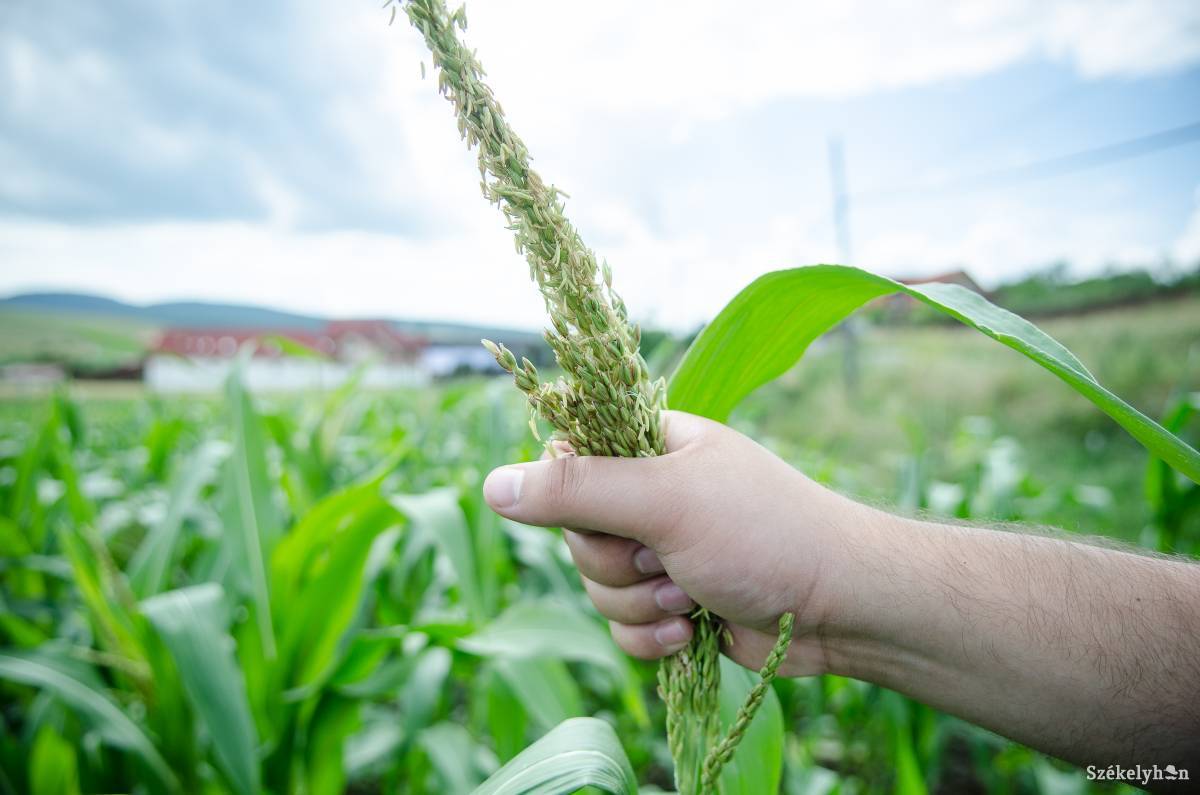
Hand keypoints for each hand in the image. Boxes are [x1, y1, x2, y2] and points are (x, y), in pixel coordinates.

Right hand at [482, 410, 869, 675]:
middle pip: (574, 532)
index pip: (567, 455)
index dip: (567, 492)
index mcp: (650, 446)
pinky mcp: (672, 606)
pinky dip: (650, 637)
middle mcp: (652, 495)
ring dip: (637, 603)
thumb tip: (492, 485)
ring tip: (689, 593)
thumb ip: (577, 490)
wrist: (838, 607)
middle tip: (662, 557)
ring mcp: (662, 552)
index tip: (602, 510)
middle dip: (614, 561)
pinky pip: (621, 628)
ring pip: (595, 586)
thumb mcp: (665, 499)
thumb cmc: (762, 532)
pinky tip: (689, 630)